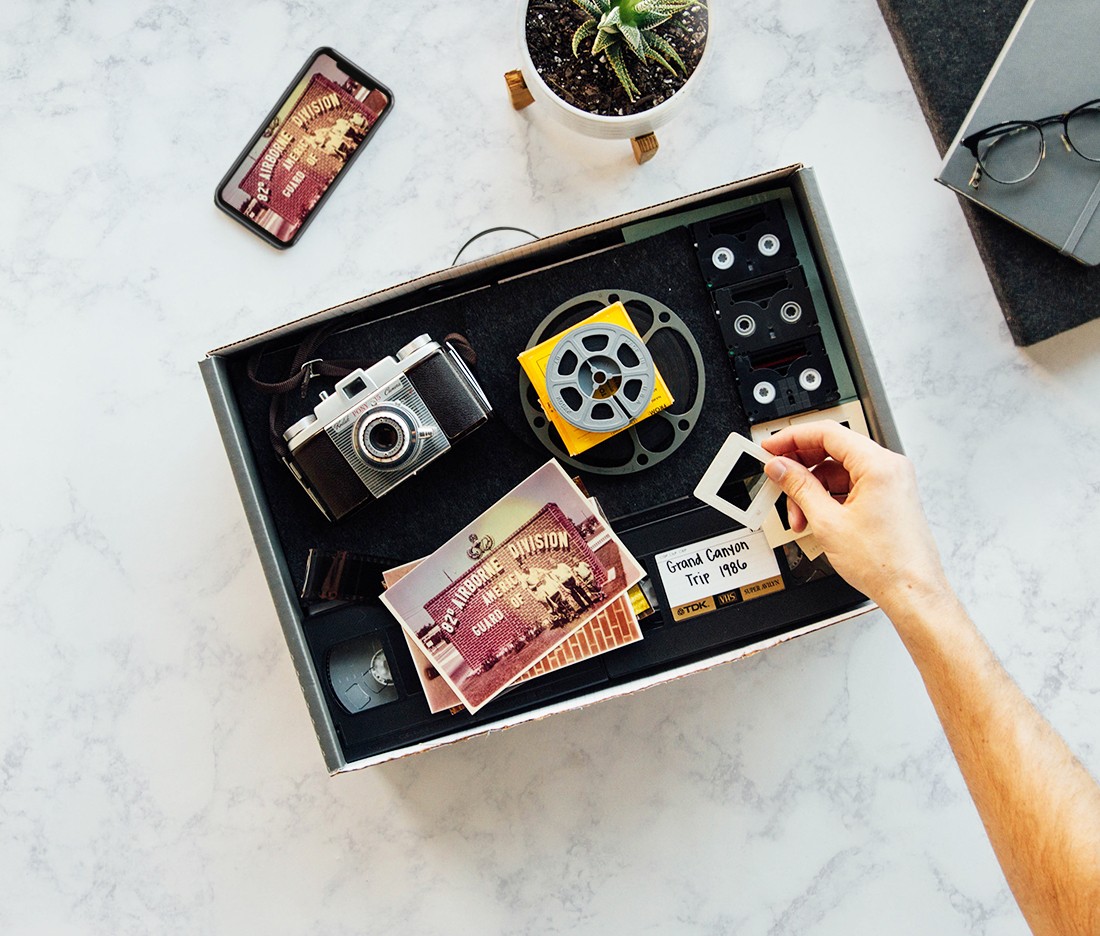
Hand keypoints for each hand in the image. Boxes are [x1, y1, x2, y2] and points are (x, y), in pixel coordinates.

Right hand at [760, 422, 949, 616]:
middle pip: (832, 451)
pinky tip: (815, 519)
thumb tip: (781, 467)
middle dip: (801, 469)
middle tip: (777, 478)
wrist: (911, 592)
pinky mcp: (888, 499)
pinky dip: (829, 499)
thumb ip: (799, 488)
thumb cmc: (885, 563)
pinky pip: (850, 487)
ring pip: (838, 472)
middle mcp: (889, 469)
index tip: (771, 448)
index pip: (827, 434)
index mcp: (879, 465)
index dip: (792, 438)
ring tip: (799, 517)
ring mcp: (890, 484)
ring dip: (813, 491)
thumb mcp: (828, 522)